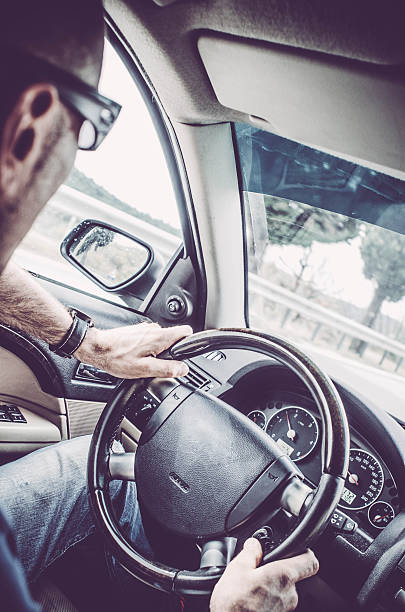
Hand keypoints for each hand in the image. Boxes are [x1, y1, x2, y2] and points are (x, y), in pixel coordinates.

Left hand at [74, 321, 192, 378]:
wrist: (96, 348)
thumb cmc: (116, 358)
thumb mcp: (144, 369)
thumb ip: (167, 369)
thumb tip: (183, 369)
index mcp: (159, 337)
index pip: (186, 332)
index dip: (189, 344)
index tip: (185, 355)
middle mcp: (153, 329)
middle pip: (173, 339)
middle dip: (169, 353)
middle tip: (157, 365)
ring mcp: (144, 329)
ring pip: (160, 340)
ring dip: (156, 352)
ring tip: (142, 363)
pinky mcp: (136, 332)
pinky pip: (149, 340)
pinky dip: (146, 349)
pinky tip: (135, 358)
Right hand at [210, 539, 318, 611]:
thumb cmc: (234, 605)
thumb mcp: (237, 569)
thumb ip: (250, 552)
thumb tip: (254, 544)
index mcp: (283, 576)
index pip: (311, 562)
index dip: (305, 553)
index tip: (297, 550)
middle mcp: (290, 594)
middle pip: (294, 576)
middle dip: (279, 571)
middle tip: (260, 570)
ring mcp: (285, 609)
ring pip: (284, 590)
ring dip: (272, 586)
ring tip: (252, 587)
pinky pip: (277, 603)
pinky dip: (268, 599)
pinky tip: (251, 600)